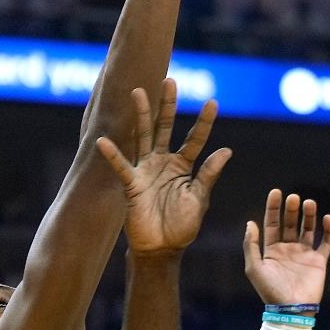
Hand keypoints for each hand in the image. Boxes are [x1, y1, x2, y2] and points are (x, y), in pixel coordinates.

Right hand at [96, 79, 233, 255]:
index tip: (213, 102)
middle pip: (166, 127)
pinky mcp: (132, 184)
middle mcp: (164, 162)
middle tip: (170, 81)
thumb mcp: (199, 198)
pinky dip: (112, 155)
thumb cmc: (182, 226)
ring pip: (143, 137)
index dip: (204, 122)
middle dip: (168, 105)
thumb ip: (209, 174)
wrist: (161, 249)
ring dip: (141, 115)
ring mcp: (146, 170)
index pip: (195, 138)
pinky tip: (103, 141)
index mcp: (184, 166)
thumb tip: (227, 151)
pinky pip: (122, 167)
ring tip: (138, 92)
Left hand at [244, 189, 329, 307]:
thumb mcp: (254, 268)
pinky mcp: (319, 261)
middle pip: (291, 223)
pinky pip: (326, 242)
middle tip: (293, 197)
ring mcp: (304, 254)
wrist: (290, 310)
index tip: (276, 192)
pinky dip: (328, 230)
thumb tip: (250, 222)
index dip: (273, 207)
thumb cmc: (270, 291)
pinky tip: (327, 218)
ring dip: (309, 215)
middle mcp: (288, 249)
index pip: (272, 223)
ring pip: (308, 229)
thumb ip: (251, 245)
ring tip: (309, 203)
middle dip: (292, 209)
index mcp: (272, 250)